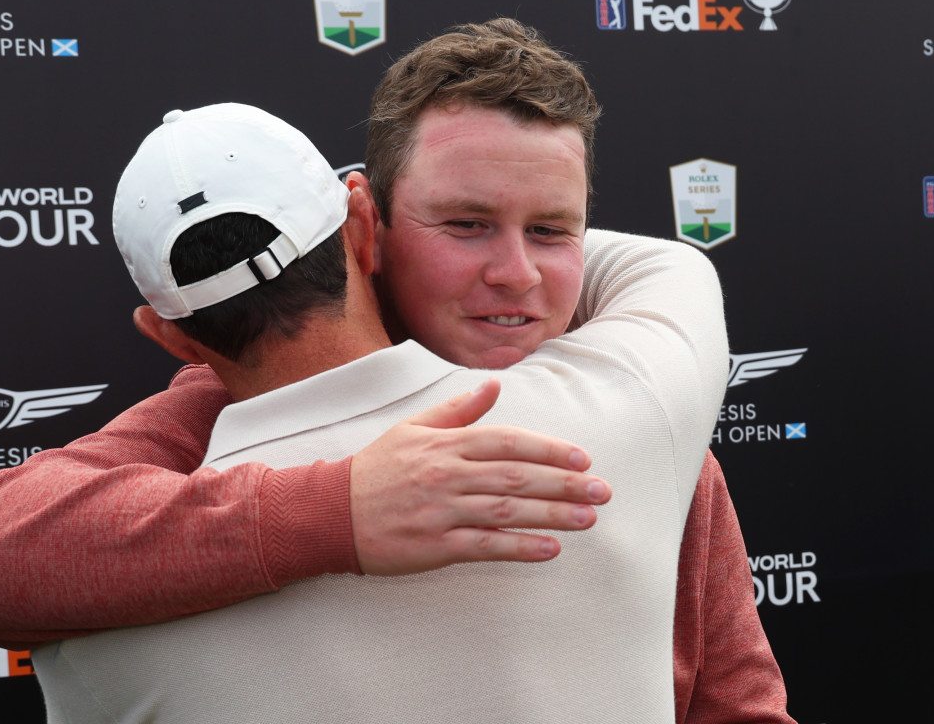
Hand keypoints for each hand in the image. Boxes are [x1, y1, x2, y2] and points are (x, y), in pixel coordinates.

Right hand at [349, 377, 610, 575]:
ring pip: (506, 510)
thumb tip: (494, 384)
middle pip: (516, 476)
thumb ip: (458, 410)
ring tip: (587, 519)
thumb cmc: (376, 469)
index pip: (507, 442)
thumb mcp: (412, 428)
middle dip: (564, 484)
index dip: (548, 450)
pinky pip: (485, 545)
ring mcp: (441, 510)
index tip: (582, 459)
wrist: (331, 511)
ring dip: (552, 515)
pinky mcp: (435, 545)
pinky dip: (519, 547)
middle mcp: (447, 474)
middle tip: (602, 492)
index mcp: (444, 444)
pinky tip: (549, 550)